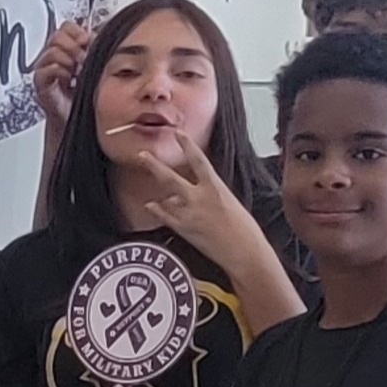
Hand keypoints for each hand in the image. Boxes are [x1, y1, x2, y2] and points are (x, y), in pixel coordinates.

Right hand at [32, 20, 90, 126]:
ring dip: (68, 60)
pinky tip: (68, 80)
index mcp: (68, 47)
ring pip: (52, 51)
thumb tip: (96, 36)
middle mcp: (54, 55)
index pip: (66, 27)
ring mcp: (45, 67)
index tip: (86, 40)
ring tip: (76, 71)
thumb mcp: (94, 65)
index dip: (76, 31)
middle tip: (82, 57)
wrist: (78, 116)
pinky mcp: (41, 82)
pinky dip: (60, 72)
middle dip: (73, 45)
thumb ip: (93, 48)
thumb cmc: (85, 92)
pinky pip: (47, 69)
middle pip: (57, 35)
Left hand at [128, 139, 258, 265]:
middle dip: (155, 166)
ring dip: (160, 194)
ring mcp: (189, 214)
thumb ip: (207, 195)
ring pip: (166, 197)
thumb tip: (183, 196)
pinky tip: (150, 205)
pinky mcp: (184, 230)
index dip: (187, 145)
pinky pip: (165, 216)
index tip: (178, 133)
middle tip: (142, 155)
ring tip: (150, 194)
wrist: (244, 252)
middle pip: (171, 178)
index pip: (199, 160)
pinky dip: (157, 210)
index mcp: (216, 187)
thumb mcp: (228, 203)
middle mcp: (200, 198)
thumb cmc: (243, 229)